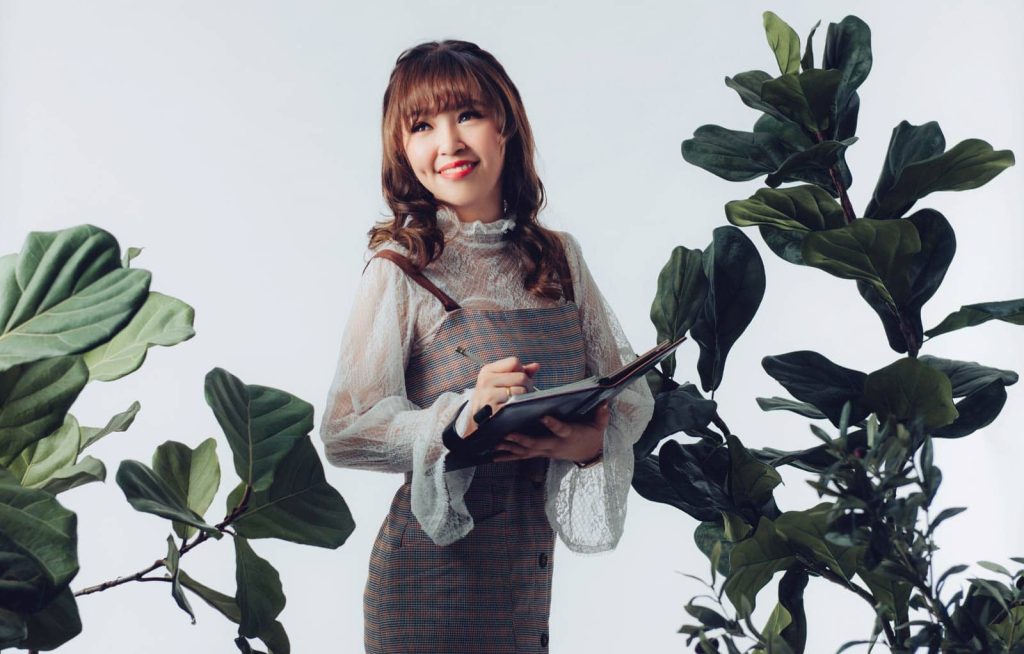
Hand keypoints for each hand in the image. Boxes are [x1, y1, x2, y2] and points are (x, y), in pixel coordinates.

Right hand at [464, 356, 539, 437]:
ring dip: (525, 397)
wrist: (477, 419)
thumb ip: (518, 371)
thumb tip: (536, 366)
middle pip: (521, 377)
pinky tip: (515, 408)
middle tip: (523, 393)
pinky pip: (517, 403)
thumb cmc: (492, 397)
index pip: (514, 362)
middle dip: (527, 385)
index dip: (521, 370)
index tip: (517, 380)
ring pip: (521, 390)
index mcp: (487, 371)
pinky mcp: (495, 409)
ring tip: (518, 401)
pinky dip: (520, 405)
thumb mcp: (499, 380)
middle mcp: (486, 381)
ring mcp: (489, 396)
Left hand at [492, 402, 609, 463]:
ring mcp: (547, 451)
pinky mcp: (541, 454)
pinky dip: (509, 456)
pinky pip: (523, 456)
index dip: (553, 424)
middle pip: (537, 443)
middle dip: (522, 439)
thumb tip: (605, 403)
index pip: (561, 429)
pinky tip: (494, 456)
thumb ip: (601, 415)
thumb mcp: (599, 425)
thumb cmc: (591, 434)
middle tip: (508, 434)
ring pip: (527, 451)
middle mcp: (555, 445)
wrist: (588, 452)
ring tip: (495, 444)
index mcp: (569, 435)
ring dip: (511, 448)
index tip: (544, 416)